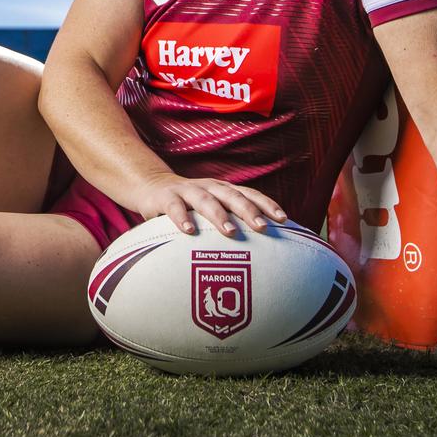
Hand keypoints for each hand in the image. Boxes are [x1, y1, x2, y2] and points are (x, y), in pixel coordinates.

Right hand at [134, 172, 287, 237]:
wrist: (152, 186)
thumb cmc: (190, 205)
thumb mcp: (212, 208)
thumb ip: (230, 221)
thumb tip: (261, 250)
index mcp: (224, 190)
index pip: (250, 194)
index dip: (267, 205)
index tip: (283, 220)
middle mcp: (210, 187)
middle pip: (233, 196)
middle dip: (249, 211)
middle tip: (263, 228)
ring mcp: (188, 191)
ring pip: (206, 200)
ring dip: (219, 215)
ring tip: (230, 231)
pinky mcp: (166, 197)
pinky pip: (174, 207)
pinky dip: (182, 218)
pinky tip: (189, 231)